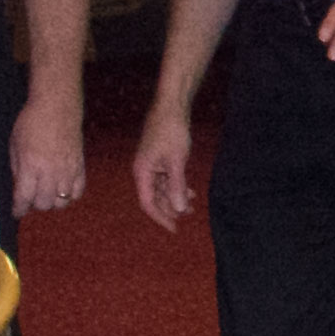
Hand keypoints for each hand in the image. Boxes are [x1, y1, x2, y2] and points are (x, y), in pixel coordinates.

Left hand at [9, 87, 82, 217]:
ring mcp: (68, 170)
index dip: (19, 209)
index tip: (17, 212)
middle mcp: (50, 172)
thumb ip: (16, 169)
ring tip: (47, 193)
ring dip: (52, 201)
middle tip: (31, 198)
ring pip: (61, 202)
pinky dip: (69, 196)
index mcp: (30, 166)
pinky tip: (63, 189)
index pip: (24, 199)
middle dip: (35, 204)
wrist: (57, 106)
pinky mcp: (80, 166)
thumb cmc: (31, 122)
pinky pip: (77, 192)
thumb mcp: (14, 145)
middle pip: (44, 204)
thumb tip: (19, 189)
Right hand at [133, 107, 198, 230]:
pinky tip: (190, 192)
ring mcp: (150, 164)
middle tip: (187, 218)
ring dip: (175, 198)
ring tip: (192, 206)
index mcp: (142, 172)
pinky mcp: (158, 159)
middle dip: (170, 209)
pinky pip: (165, 179)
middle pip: (154, 198)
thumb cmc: (171, 131)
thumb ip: (176, 186)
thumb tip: (178, 209)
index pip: (148, 203)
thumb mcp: (176, 161)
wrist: (172, 106)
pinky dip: (176, 187)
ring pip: (161, 189)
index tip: (174, 229)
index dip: (161, 217)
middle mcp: (143, 170)